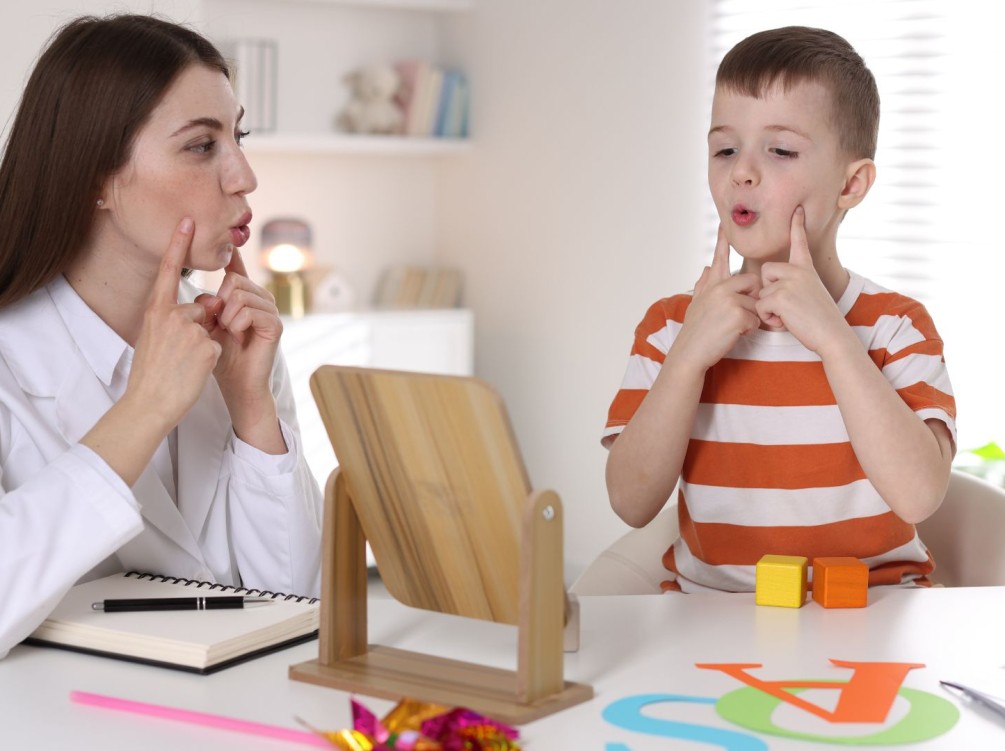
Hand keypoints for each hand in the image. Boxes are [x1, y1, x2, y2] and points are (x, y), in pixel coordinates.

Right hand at [124, 217, 221, 431]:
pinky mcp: (206, 346)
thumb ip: (178, 318)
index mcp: (155, 311)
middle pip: (203, 309)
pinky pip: (217, 346)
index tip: (187, 221)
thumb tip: (207, 307)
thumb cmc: (152, 373)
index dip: (178, 246)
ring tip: (184, 365)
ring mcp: (190, 330)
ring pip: (211, 328)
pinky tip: (193, 371)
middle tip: (179, 354)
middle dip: (202, 327)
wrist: (149, 404)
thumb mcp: (157, 338)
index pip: (168, 273)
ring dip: (205, 346)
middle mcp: (171, 315)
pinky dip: (210, 360)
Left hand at [195, 247, 285, 451]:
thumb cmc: (219, 356)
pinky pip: (250, 310)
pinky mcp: (275, 325)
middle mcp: (261, 299)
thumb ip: (206, 303)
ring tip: (228, 331)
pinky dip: (237, 323)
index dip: (229, 253)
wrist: (236, 385)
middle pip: (235, 280)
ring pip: (241, 294)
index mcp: (244, 296)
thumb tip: (207, 285)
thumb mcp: (206, 324)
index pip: (236, 268)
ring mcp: (270, 311)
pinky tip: (236, 335)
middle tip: (220, 323)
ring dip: (227, 315)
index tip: (216, 235)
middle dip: (220, 301)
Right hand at [673, 224, 760, 371]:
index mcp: (711, 285)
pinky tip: (733, 334)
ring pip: (756, 304)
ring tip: (731, 328)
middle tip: (739, 315)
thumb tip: (706, 268)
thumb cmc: (694, 332)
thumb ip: (703, 285)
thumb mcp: (695, 305)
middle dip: (752, 299)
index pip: (719, 259)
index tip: (723, 224)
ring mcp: (728, 299)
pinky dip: (749, 330)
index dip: (722, 242)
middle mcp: (719, 287)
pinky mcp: (737, 314)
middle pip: (752, 282)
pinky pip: (756, 319)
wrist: (690, 353)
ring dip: (750, 318)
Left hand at [756, 206, 847, 352]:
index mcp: (806, 269)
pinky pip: (761, 306)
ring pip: (761, 293)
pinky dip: (769, 318)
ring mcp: (789, 281)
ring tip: (791, 316)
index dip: (797, 225)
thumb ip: (792, 285)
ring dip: (770, 309)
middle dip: (768, 290)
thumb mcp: (809, 294)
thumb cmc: (820, 320)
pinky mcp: (780, 296)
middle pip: (765, 272)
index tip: (797, 209)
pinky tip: (786, 322)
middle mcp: (798, 271)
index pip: (799, 242)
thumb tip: (769, 285)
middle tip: (787, 305)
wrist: (832, 334)